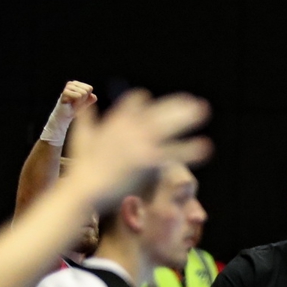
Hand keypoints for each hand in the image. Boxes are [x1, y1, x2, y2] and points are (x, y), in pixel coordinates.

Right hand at [57, 80, 96, 116]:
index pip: (89, 88)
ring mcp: (67, 88)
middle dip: (83, 99)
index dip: (86, 97)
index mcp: (76, 84)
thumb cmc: (74, 108)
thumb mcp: (85, 103)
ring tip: (73, 103)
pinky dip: (77, 102)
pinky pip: (78, 96)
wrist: (65, 114)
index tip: (79, 100)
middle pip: (86, 90)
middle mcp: (71, 84)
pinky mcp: (64, 93)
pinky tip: (71, 104)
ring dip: (80, 101)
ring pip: (83, 93)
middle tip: (76, 102)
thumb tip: (94, 97)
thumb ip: (91, 99)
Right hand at [61, 90, 211, 210]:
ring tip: (204, 110)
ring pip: (168, 125)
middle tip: (192, 100)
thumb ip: (86, 117)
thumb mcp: (81, 136)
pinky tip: (205, 147)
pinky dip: (190, 149)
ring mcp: (141, 143)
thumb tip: (85, 102)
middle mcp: (131, 128)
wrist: (86, 188)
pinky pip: (174, 152)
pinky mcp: (148, 160)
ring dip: (187, 117)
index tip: (148, 99)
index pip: (135, 102)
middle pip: (158, 111)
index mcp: (116, 121)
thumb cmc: (82, 166)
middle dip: (176, 104)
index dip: (142, 100)